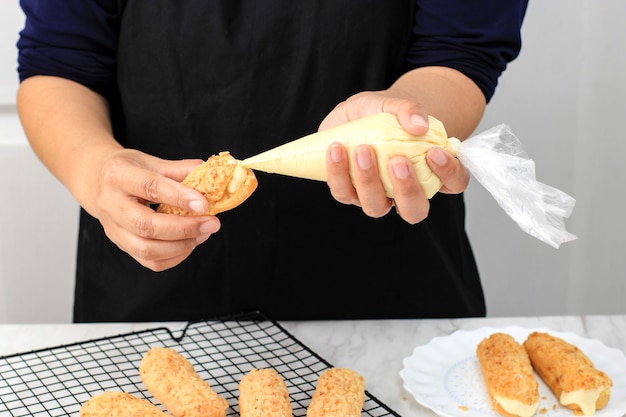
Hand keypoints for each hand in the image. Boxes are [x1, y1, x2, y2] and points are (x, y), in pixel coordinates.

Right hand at [89, 149, 219, 270]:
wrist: (97, 182)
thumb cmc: (129, 170)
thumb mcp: (151, 161)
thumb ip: (180, 169)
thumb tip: (210, 174)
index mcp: (119, 175)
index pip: (150, 188)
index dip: (179, 197)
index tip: (204, 204)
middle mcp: (111, 204)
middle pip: (146, 225)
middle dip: (183, 228)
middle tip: (211, 224)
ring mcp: (113, 228)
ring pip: (146, 249)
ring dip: (181, 245)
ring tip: (203, 233)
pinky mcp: (120, 244)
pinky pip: (149, 261)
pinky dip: (174, 257)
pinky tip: (189, 243)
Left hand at [321, 91, 469, 223]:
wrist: (353, 115)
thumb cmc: (383, 113)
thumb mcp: (394, 103)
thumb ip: (408, 109)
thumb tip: (419, 125)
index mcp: (430, 172)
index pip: (454, 183)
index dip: (449, 173)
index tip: (435, 151)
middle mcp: (404, 191)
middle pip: (415, 210)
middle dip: (407, 190)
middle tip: (398, 161)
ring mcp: (376, 195)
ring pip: (376, 207)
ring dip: (369, 181)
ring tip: (362, 149)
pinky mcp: (349, 191)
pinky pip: (344, 193)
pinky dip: (338, 173)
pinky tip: (335, 149)